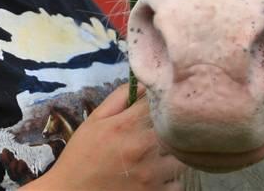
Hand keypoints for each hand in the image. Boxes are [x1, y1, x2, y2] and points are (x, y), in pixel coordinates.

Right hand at [28, 83, 184, 189]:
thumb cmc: (82, 154)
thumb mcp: (95, 119)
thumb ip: (121, 97)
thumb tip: (145, 81)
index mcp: (128, 124)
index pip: (160, 101)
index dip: (162, 100)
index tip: (159, 102)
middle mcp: (144, 147)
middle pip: (177, 127)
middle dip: (172, 125)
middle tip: (163, 127)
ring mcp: (152, 174)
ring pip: (182, 156)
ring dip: (175, 152)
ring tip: (162, 151)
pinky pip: (178, 183)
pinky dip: (172, 178)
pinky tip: (160, 173)